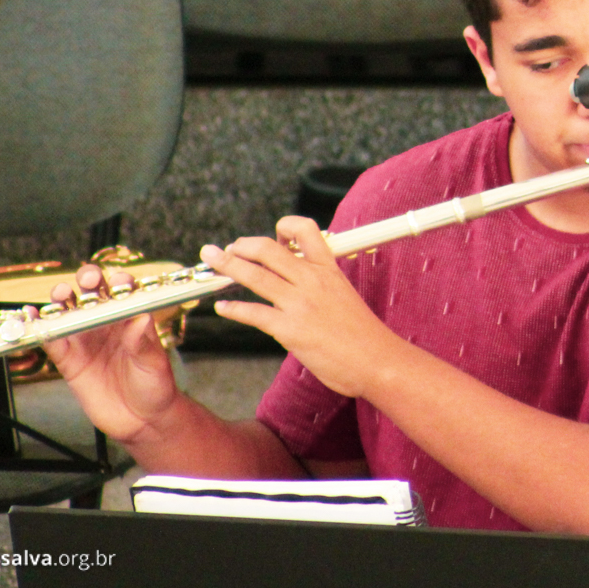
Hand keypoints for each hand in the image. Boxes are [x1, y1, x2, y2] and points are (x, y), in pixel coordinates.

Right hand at [42, 264, 182, 443]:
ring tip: (62, 294)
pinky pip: (51, 340)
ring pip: (68, 310)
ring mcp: (85, 339)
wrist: (141, 419)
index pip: (123, 291)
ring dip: (62, 298)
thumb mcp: (154, 363)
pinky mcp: (69, 359)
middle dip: (88, 280)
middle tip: (88, 281)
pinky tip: (32, 317)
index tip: (117, 283)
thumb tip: (142, 319)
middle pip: (92, 293)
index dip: (119, 282)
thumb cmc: (154, 385)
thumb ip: (143, 343)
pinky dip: (40, 327)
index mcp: (130, 318)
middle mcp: (106, 323)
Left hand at [202, 216, 403, 398]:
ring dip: (228, 266)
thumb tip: (297, 285)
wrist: (377, 360)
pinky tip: (222, 308)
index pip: (304, 230)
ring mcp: (300, 303)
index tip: (272, 237)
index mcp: (328, 269)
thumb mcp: (345, 295)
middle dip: (240, 246)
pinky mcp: (290, 329)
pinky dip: (233, 309)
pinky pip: (253, 313)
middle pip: (268, 249)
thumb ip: (321, 285)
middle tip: (225, 249)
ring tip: (212, 260)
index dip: (283, 227)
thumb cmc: (364, 334)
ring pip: (255, 275)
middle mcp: (312, 280)